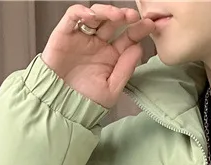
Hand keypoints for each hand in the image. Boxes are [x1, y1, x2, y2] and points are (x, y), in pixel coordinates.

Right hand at [41, 4, 155, 108]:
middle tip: (135, 17)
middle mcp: (98, 44)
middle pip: (113, 22)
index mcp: (111, 56)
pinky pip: (73, 16)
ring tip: (118, 16)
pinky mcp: (65, 34)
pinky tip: (93, 16)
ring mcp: (82, 37)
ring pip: (96, 15)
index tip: (149, 26)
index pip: (127, 38)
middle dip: (125, 16)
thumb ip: (125, 69)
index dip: (138, 30)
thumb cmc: (85, 101)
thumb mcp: (111, 89)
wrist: (60, 106)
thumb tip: (139, 48)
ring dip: (107, 11)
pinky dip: (82, 12)